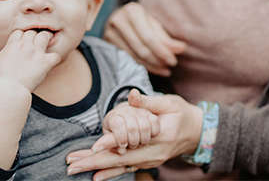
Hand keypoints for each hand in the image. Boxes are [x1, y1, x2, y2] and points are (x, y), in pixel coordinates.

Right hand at [0, 29, 60, 90]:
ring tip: (46, 46)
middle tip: (35, 44)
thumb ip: (3, 54)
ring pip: (45, 36)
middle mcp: (25, 46)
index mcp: (12, 45)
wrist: (7, 88)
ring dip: (46, 40)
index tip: (23, 43)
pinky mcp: (45, 63)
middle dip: (34, 37)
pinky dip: (55, 58)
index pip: (19, 32)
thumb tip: (5, 55)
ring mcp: (36, 53)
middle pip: (32, 32)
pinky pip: (55, 55)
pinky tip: (51, 62)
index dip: (21, 37)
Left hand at [66, 90, 202, 180]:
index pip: (130, 142)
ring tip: (75, 167)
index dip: (111, 144)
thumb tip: (132, 95)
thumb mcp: (169, 103)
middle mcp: (153, 153)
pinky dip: (110, 173)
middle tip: (71, 164)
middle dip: (93, 162)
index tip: (93, 147)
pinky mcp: (146, 162)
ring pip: (119, 166)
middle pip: (119, 159)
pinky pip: (126, 168)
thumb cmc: (182, 114)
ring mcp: (149, 161)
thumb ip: (149, 101)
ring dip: (96, 167)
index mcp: (159, 136)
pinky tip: (95, 176)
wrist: (197, 133)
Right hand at [104, 2, 185, 75]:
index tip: (174, 60)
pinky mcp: (106, 44)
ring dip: (152, 65)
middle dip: (158, 60)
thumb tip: (181, 49)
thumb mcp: (153, 23)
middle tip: (170, 66)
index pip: (149, 37)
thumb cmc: (140, 20)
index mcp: (132, 11)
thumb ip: (165, 37)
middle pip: (141, 48)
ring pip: (134, 56)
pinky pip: (128, 59)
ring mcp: (109, 33)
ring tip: (165, 70)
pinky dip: (143, 66)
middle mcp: (118, 20)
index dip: (162, 51)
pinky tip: (154, 68)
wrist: (117, 17)